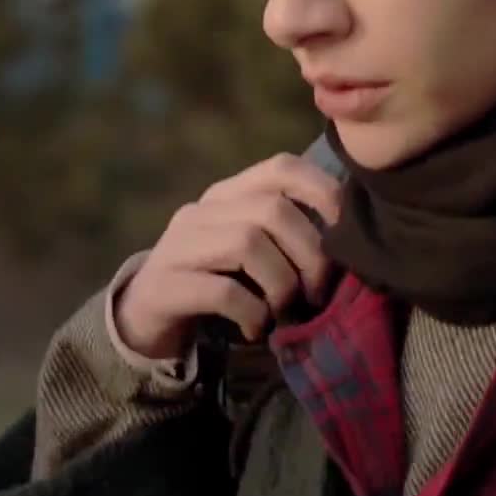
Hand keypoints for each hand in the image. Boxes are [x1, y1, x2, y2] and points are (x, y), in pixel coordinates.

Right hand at [115, 153, 342, 360]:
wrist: (145, 316)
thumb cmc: (214, 281)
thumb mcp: (250, 251)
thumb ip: (286, 235)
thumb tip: (350, 241)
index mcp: (228, 194)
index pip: (281, 167)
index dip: (322, 192)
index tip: (344, 234)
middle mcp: (202, 211)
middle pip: (271, 210)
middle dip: (308, 255)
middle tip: (316, 293)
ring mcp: (179, 245)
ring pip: (247, 243)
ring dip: (281, 284)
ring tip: (283, 311)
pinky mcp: (166, 285)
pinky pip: (223, 290)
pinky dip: (252, 312)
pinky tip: (256, 328)